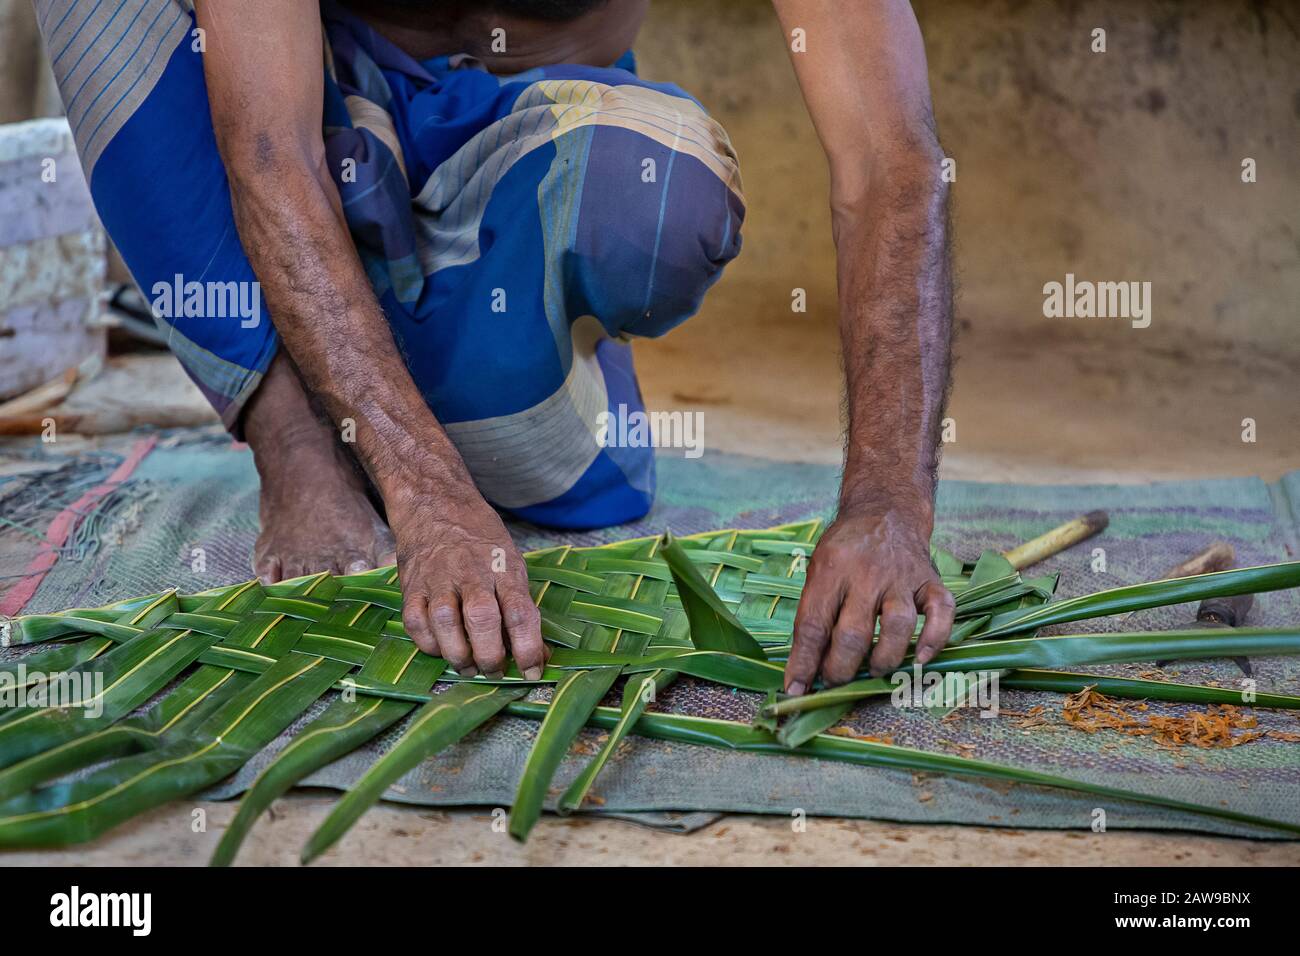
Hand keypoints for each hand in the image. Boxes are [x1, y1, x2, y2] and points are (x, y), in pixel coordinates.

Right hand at [389, 479, 543, 680]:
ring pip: (444, 624)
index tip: (533, 671)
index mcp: (503, 568)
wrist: (436, 505)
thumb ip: (520, 607)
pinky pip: (416, 624)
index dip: (528, 648)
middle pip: (481, 620)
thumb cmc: (481, 540)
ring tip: (468, 665)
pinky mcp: (411, 586)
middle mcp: (471, 573)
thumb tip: (538, 654)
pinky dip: (429, 644)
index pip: (520, 612)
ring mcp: (438, 579)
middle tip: (495, 670)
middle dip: (490, 656)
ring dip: (458, 655)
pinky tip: (442, 647)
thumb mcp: (511, 563)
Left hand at [783, 507, 953, 692]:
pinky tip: (920, 658)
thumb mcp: (818, 570)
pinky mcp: (931, 580)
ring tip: (872, 670)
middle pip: (854, 633)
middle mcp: (867, 573)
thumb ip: (813, 614)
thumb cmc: (845, 550)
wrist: (885, 511)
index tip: (796, 688)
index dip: (803, 662)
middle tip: (834, 680)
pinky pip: (942, 612)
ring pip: (898, 625)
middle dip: (840, 668)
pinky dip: (935, 639)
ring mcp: (902, 577)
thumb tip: (804, 669)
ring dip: (884, 658)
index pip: (813, 624)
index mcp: (830, 569)